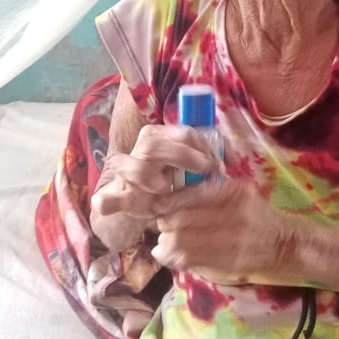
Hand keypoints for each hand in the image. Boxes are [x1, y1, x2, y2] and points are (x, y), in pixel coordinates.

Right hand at [89, 124, 223, 251]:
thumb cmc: (176, 180)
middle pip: (155, 144)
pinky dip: (107, 203)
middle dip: (184, 157)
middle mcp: (141, 150)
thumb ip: (208, 158)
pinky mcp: (115, 197)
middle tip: (205, 173)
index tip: (218, 166)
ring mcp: (126, 173)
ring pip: (130, 167)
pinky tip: (109, 206)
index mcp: (160, 136)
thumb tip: (233, 160)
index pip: (183, 133)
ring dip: (150, 178)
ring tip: (166, 190)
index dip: (203, 148)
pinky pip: (105, 199)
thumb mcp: (192, 166)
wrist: (145, 202)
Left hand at [151, 177, 291, 282]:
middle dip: (165, 223)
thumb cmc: (259, 214)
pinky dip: (174, 258)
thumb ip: (212, 191)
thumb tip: (174, 196)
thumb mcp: (241, 192)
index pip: (190, 196)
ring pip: (183, 242)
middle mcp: (232, 214)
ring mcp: (230, 240)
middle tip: (160, 225)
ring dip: (166, 243)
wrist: (284, 243)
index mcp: (233, 192)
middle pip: (182, 220)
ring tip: (163, 243)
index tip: (159, 206)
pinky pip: (192, 260)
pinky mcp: (228, 261)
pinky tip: (167, 256)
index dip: (169, 202)